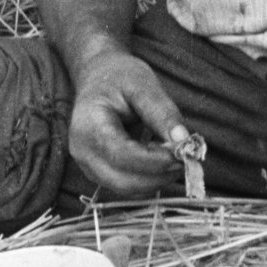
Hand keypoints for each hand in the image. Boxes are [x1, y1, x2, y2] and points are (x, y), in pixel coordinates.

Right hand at [68, 49, 189, 196]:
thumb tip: (184, 141)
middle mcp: (82, 151)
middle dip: (158, 175)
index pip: (121, 154)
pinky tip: (161, 159)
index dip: (154, 160)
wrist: (97, 77)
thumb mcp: (143, 85)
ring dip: (156, 179)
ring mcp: (87, 166)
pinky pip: (126, 187)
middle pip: (123, 181)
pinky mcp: (98, 173)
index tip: (181, 153)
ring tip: (174, 155)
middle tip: (185, 157)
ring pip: (126, 189)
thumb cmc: (118, 77)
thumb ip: (162, 113)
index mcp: (88, 125)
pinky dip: (148, 179)